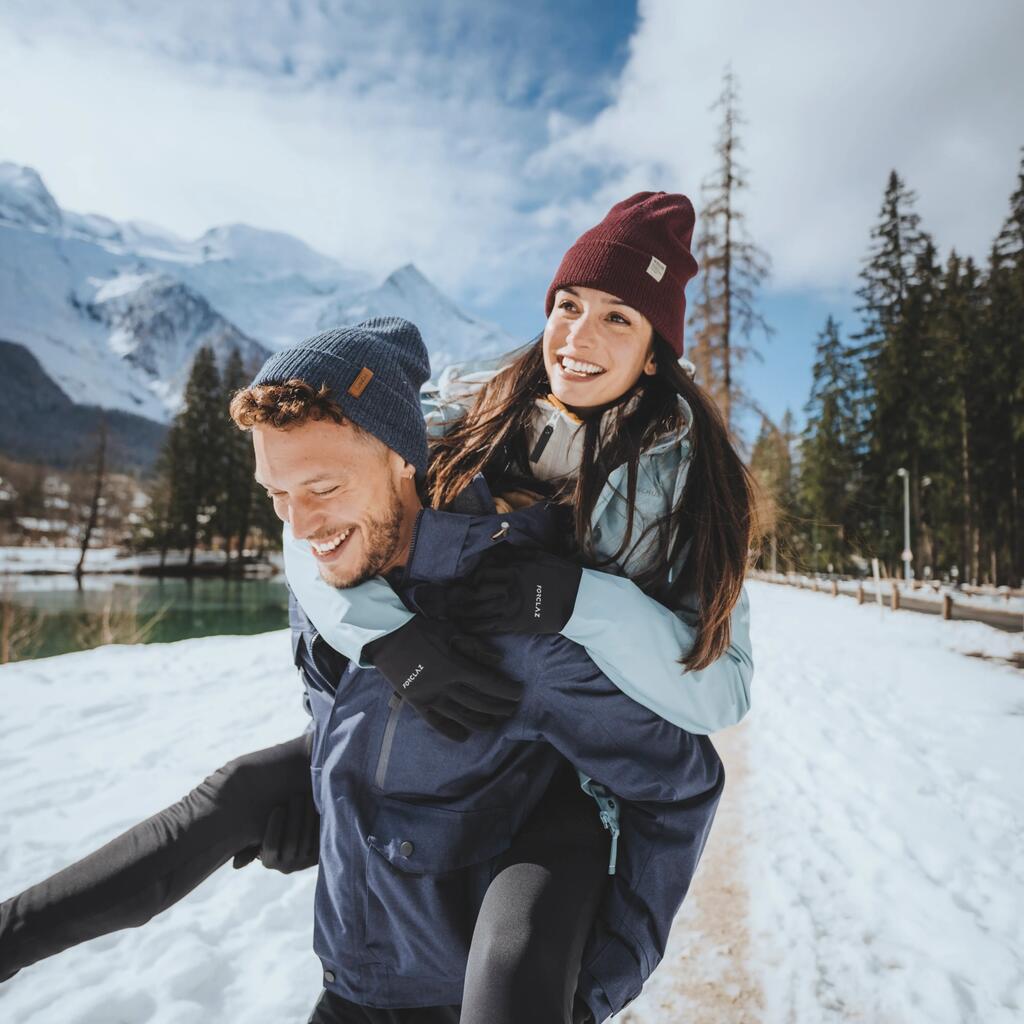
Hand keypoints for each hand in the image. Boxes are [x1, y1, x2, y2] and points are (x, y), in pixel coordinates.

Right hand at [232, 790, 318, 872]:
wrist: (298, 839)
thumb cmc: (274, 831)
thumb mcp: (258, 838)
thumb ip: (248, 846)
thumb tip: (236, 865)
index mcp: (269, 861)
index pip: (271, 846)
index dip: (274, 827)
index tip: (279, 807)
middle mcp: (287, 866)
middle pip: (291, 841)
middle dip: (294, 816)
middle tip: (297, 796)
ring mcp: (304, 862)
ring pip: (306, 838)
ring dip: (307, 816)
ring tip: (308, 796)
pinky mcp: (319, 856)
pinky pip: (319, 838)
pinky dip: (318, 821)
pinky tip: (318, 805)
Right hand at [363, 614, 521, 741]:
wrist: (385, 636)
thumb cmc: (420, 628)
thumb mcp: (450, 630)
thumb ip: (474, 646)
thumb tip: (498, 660)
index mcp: (455, 666)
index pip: (488, 683)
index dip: (506, 690)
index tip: (518, 694)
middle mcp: (445, 686)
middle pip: (479, 702)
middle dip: (499, 707)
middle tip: (511, 709)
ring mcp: (430, 696)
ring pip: (461, 715)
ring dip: (481, 721)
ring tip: (495, 724)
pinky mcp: (417, 702)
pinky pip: (436, 722)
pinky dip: (451, 731)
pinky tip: (465, 736)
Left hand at [437, 544, 582, 634]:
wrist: (577, 600)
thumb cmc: (559, 574)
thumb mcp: (537, 555)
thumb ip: (514, 552)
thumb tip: (495, 546)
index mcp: (513, 568)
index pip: (482, 572)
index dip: (471, 578)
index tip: (466, 582)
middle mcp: (508, 587)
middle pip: (474, 592)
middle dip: (458, 596)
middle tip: (448, 598)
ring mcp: (510, 606)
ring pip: (476, 610)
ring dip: (460, 611)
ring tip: (450, 612)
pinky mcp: (514, 624)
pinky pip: (486, 626)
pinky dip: (472, 626)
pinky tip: (463, 625)